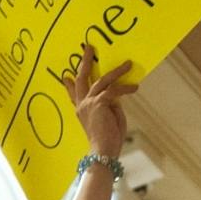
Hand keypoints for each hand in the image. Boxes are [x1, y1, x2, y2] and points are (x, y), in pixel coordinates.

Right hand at [66, 46, 137, 160]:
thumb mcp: (109, 118)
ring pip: (102, 80)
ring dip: (116, 70)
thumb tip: (115, 93)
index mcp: (82, 111)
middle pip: (82, 78)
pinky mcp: (99, 103)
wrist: (104, 152)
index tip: (65, 76)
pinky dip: (125, 87)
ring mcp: (89, 103)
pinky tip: (135, 87)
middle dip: (85, 61)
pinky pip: (114, 90)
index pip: (73, 94)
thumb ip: (110, 104)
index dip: (69, 84)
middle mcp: (82, 105)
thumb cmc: (108, 140)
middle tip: (88, 47)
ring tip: (128, 64)